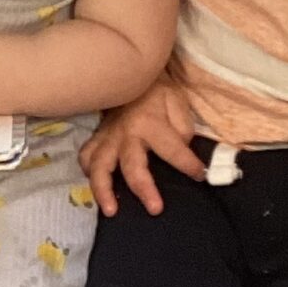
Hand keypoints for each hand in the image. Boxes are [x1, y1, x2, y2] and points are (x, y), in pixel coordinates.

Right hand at [81, 76, 204, 215]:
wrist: (131, 75)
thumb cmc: (158, 93)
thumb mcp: (178, 102)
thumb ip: (183, 129)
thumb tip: (182, 151)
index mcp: (149, 123)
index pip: (173, 150)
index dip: (189, 165)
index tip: (200, 175)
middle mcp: (126, 133)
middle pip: (132, 166)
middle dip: (144, 189)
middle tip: (155, 209)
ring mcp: (108, 138)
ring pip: (100, 167)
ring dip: (103, 190)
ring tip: (111, 211)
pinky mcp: (97, 139)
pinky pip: (86, 158)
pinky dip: (89, 174)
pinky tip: (97, 187)